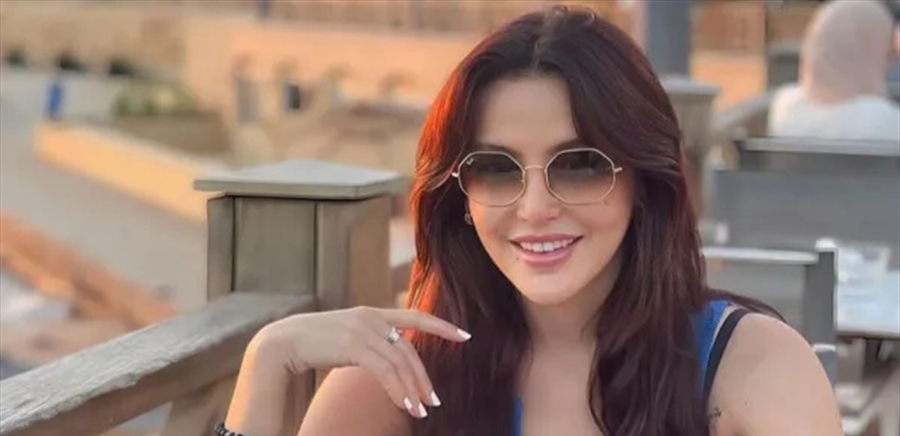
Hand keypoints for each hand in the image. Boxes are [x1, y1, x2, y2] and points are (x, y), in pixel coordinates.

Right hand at [253, 306, 470, 417]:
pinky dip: (398, 390)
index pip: (415, 316)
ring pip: (400, 363)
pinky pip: (385, 371)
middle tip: (433, 401)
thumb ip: (370, 344)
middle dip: (423, 377)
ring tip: (420, 411)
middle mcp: (371, 317)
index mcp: (372, 313)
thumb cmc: (313, 345)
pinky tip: (404, 405)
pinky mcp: (353, 344)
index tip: (465, 335)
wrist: (281, 344)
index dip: (442, 325)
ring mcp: (362, 329)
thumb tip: (391, 361)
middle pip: (410, 349)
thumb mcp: (347, 339)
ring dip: (412, 389)